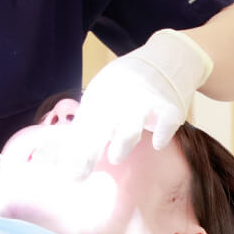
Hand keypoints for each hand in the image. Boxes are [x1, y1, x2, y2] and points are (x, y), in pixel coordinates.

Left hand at [64, 29, 212, 177]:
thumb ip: (86, 122)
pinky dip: (161, 134)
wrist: (165, 59)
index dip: (75, 151)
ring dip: (122, 142)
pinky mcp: (168, 107)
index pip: (83, 126)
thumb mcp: (102, 94)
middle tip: (79, 174)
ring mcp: (145, 102)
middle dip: (88, 152)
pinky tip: (157, 143)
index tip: (68, 173)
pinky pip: (165, 123)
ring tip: (114, 156)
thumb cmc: (127, 85)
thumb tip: (64, 154)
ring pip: (130, 126)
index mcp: (100, 95)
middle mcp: (120, 97)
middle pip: (101, 128)